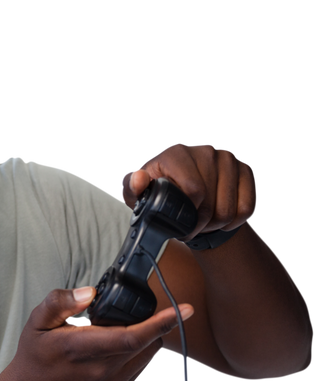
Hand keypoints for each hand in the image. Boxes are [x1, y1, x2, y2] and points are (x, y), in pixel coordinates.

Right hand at [9, 287, 192, 380]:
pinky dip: (139, 352)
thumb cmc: (34, 358)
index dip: (161, 321)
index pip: (131, 335)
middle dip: (152, 323)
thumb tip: (90, 292)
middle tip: (136, 311)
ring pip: (148, 355)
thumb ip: (60, 302)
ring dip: (146, 338)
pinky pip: (141, 368)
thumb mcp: (37, 322)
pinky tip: (117, 346)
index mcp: (81, 349)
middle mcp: (101, 370)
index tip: (183, 309)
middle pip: (147, 343)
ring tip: (122, 328)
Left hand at [119, 142, 258, 241]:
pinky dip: (234, 222)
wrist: (186, 195)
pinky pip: (247, 207)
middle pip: (211, 203)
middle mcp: (205, 151)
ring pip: (230, 208)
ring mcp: (228, 158)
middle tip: (190, 230)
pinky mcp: (245, 170)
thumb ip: (133, 187)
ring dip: (216, 226)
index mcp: (176, 153)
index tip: (178, 224)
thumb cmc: (158, 194)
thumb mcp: (139, 194)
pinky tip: (221, 221)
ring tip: (203, 226)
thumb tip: (140, 179)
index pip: (194, 190)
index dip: (187, 214)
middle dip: (200, 224)